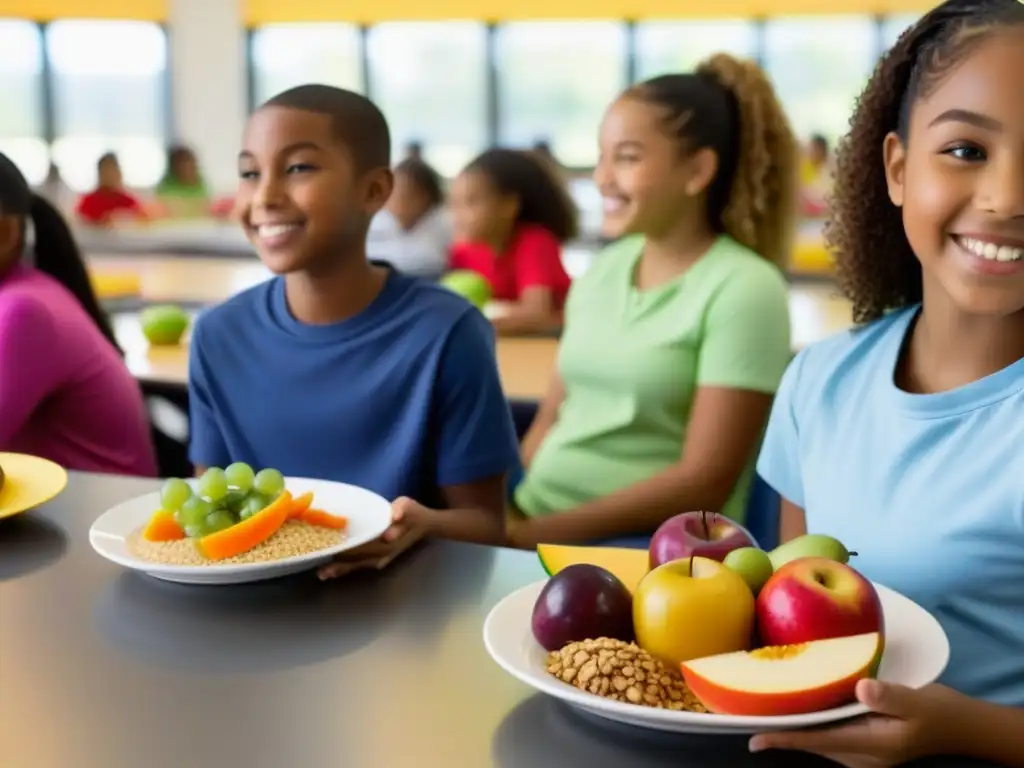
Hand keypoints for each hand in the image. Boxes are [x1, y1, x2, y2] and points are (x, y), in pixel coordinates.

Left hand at [317, 497, 431, 579]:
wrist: (426, 525)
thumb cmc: (414, 513)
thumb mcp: (408, 506)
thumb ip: (401, 510)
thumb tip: (393, 519)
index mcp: (388, 542)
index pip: (363, 547)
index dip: (347, 550)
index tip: (331, 552)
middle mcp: (383, 554)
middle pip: (357, 560)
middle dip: (339, 564)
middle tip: (319, 570)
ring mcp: (382, 559)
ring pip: (358, 565)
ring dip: (341, 570)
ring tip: (323, 574)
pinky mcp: (380, 559)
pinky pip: (362, 565)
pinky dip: (348, 568)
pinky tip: (336, 570)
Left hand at [749, 680, 958, 766]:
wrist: (960, 727)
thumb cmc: (938, 712)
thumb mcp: (917, 700)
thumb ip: (889, 696)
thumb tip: (861, 688)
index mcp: (871, 747)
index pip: (819, 742)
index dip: (786, 739)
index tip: (756, 739)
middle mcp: (861, 756)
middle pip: (813, 744)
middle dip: (783, 732)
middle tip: (751, 714)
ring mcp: (862, 754)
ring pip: (820, 741)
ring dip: (796, 728)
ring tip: (766, 710)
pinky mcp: (864, 745)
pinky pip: (830, 736)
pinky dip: (812, 724)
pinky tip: (798, 708)